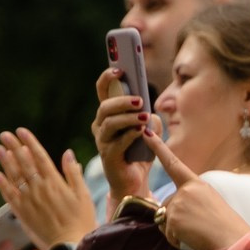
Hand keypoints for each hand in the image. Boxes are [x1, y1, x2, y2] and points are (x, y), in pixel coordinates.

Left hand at [0, 129, 99, 248]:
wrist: (70, 246)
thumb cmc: (82, 221)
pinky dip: (2, 185)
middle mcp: (40, 189)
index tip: (21, 131)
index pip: (39, 157)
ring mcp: (29, 201)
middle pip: (24, 163)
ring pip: (15, 177)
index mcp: (55, 182)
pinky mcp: (23, 214)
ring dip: (5, 162)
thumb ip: (73, 173)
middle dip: (14, 147)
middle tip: (5, 135)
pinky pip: (9, 196)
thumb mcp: (83, 195)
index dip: (29, 142)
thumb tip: (68, 153)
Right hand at [91, 69, 154, 201]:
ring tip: (144, 117)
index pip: (102, 90)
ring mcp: (102, 141)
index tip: (119, 69)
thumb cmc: (139, 153)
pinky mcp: (108, 156)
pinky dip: (131, 134)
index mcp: (108, 115)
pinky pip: (118, 141)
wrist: (134, 181)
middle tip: (139, 100)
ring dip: (129, 118)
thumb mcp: (149, 130)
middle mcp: (100, 126)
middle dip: (122, 100)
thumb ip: (150, 117)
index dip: (107, 77)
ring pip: (110, 122)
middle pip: (105, 106)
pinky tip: (142, 132)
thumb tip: (149, 112)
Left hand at [147, 140, 249, 249]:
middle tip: (200, 226)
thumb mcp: (209, 204)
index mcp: (197, 183)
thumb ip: (189, 201)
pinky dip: (177, 240)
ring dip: (177, 231)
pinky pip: (167, 233)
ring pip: (166, 220)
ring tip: (199, 232)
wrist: (233, 240)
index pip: (173, 163)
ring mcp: (178, 203)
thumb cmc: (224, 227)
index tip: (145, 131)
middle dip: (176, 219)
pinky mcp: (173, 218)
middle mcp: (186, 190)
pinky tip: (193, 238)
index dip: (158, 147)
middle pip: (168, 205)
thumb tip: (167, 213)